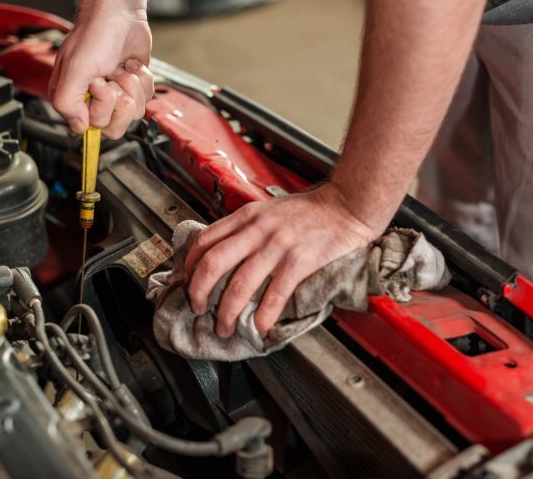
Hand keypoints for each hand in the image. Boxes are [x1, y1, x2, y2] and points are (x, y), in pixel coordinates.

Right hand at [49, 7, 153, 138]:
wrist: (120, 15)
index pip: (92, 127)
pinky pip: (146, 99)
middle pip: (115, 127)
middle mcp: (94, 100)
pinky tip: (130, 65)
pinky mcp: (133, 88)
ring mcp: (116, 95)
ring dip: (131, 86)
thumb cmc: (94, 36)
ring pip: (133, 113)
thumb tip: (79, 128)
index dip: (100, 109)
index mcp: (72, 99)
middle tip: (112, 77)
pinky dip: (142, 80)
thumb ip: (67, 103)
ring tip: (120, 68)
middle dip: (120, 99)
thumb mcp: (74, 70)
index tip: (98, 85)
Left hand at [184, 183, 383, 337]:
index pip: (205, 240)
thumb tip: (222, 253)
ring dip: (227, 312)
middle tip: (198, 309)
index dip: (190, 266)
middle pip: (214, 264)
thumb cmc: (310, 210)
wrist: (347, 205)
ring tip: (224, 327)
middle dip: (199, 292)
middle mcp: (258, 230)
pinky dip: (264, 315)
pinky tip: (259, 327)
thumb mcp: (268, 210)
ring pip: (240, 284)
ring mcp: (278, 245)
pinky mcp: (299, 261)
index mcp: (247, 216)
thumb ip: (246, 228)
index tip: (186, 283)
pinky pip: (275, 293)